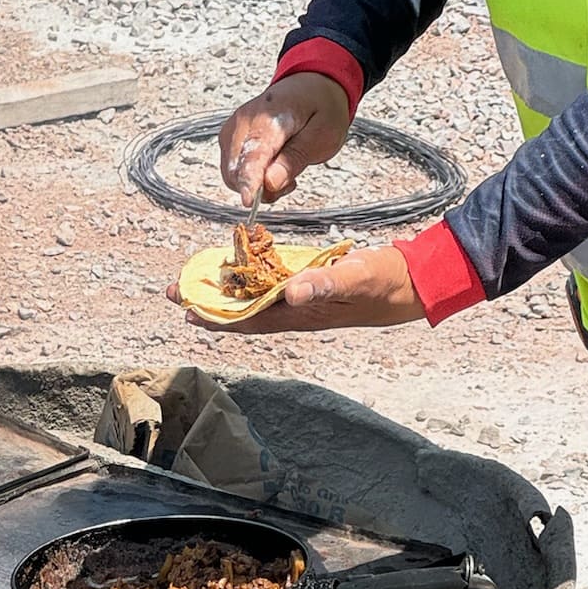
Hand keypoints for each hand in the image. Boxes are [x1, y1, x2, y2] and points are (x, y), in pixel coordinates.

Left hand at [168, 244, 424, 332]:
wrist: (411, 283)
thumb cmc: (384, 281)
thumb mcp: (356, 278)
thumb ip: (325, 284)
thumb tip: (291, 292)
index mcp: (301, 313)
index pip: (249, 319)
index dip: (217, 316)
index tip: (187, 310)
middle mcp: (295, 310)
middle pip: (243, 311)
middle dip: (209, 303)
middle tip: (176, 292)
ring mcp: (301, 300)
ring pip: (254, 299)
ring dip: (225, 291)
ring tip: (197, 282)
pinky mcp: (309, 286)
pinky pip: (271, 285)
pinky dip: (250, 279)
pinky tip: (240, 269)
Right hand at [219, 72, 349, 206]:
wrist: (311, 86)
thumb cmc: (320, 107)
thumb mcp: (322, 135)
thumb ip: (295, 158)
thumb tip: (270, 182)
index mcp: (269, 116)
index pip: (253, 153)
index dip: (250, 180)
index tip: (249, 200)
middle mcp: (244, 121)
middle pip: (236, 169)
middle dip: (260, 187)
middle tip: (290, 181)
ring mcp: (233, 129)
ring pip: (232, 174)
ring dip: (256, 184)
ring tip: (284, 171)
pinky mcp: (230, 137)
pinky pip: (233, 169)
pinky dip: (251, 177)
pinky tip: (272, 169)